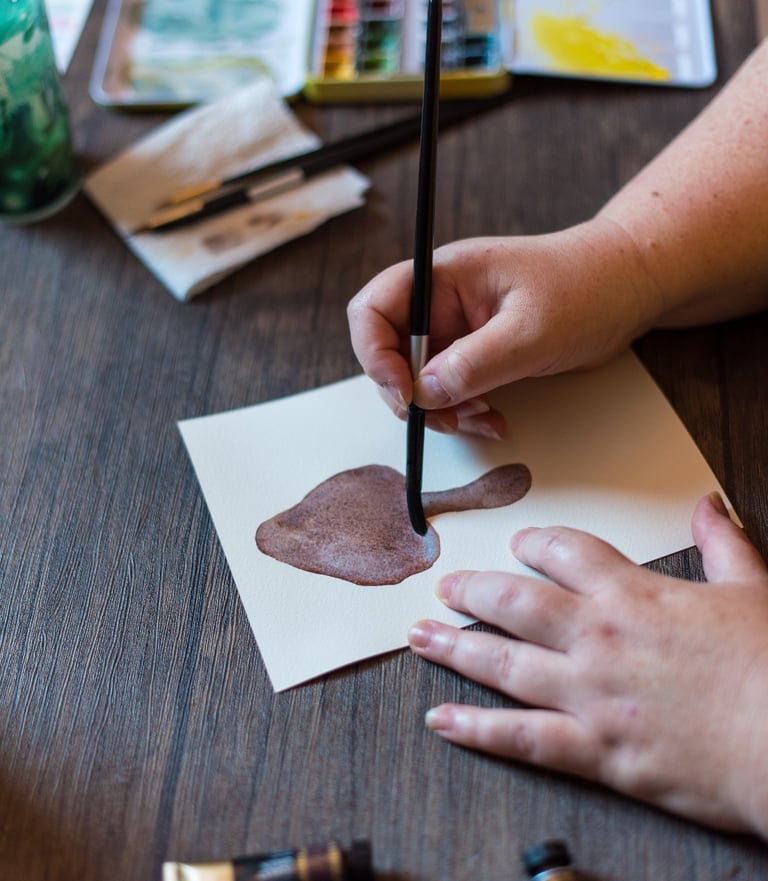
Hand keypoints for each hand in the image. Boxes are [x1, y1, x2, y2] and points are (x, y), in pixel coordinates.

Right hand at [347, 219, 662, 437]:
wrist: (628, 289)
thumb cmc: (587, 287)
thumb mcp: (530, 330)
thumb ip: (474, 363)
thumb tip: (424, 393)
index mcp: (443, 277)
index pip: (373, 310)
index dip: (375, 355)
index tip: (404, 391)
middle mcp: (441, 303)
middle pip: (388, 352)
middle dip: (411, 393)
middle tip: (447, 416)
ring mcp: (457, 330)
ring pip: (418, 380)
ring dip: (441, 409)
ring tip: (482, 418)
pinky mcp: (476, 353)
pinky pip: (450, 390)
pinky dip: (463, 411)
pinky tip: (494, 418)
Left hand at [407, 493, 767, 836]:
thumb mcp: (753, 589)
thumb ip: (722, 543)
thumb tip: (709, 505)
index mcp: (632, 595)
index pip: (564, 553)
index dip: (534, 543)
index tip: (516, 544)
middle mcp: (597, 637)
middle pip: (514, 603)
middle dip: (473, 591)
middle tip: (445, 587)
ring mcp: (589, 693)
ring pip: (502, 663)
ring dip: (454, 648)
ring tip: (420, 637)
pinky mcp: (594, 749)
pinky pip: (521, 738)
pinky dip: (476, 730)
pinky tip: (440, 719)